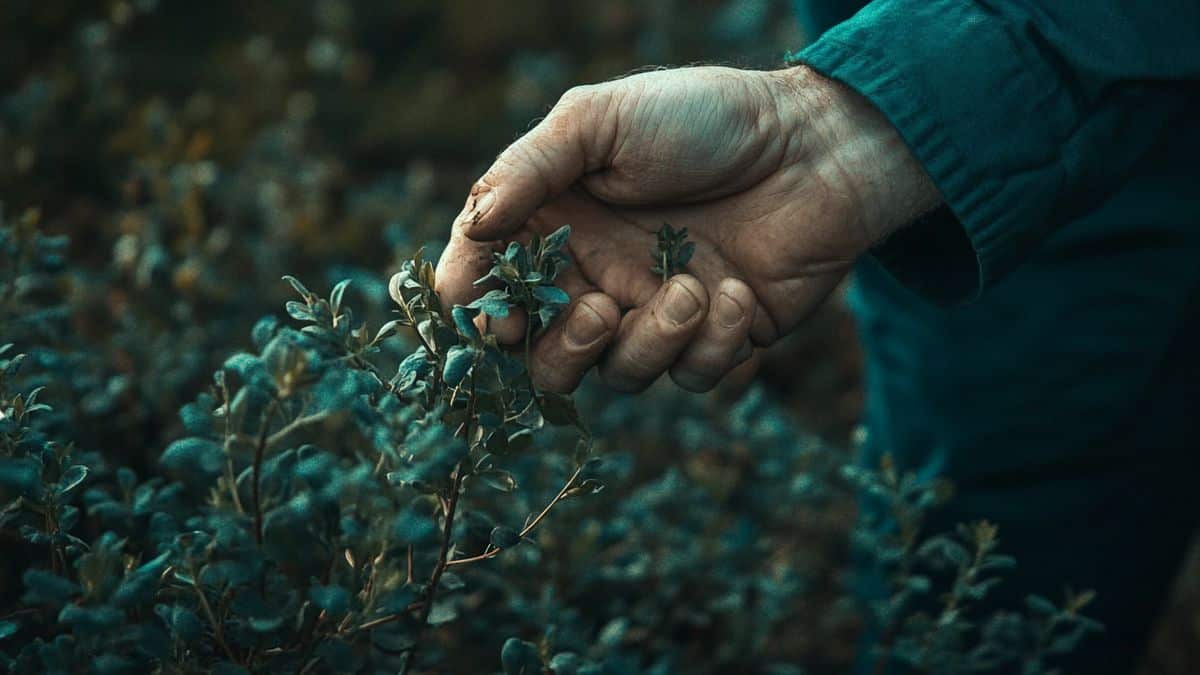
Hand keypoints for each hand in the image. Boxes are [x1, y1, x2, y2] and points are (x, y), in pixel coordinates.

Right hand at [435, 65, 938, 392]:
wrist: (814, 143)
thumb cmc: (704, 117)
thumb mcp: (601, 119)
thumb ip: (529, 169)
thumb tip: (473, 227)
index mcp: (555, 226)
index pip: (490, 287)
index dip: (484, 313)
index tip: (503, 315)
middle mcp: (595, 276)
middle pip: (546, 358)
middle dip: (564, 353)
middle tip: (600, 311)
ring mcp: (653, 312)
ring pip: (620, 376)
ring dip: (651, 342)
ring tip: (692, 288)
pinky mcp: (713, 338)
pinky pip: (692, 376)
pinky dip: (713, 343)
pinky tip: (740, 293)